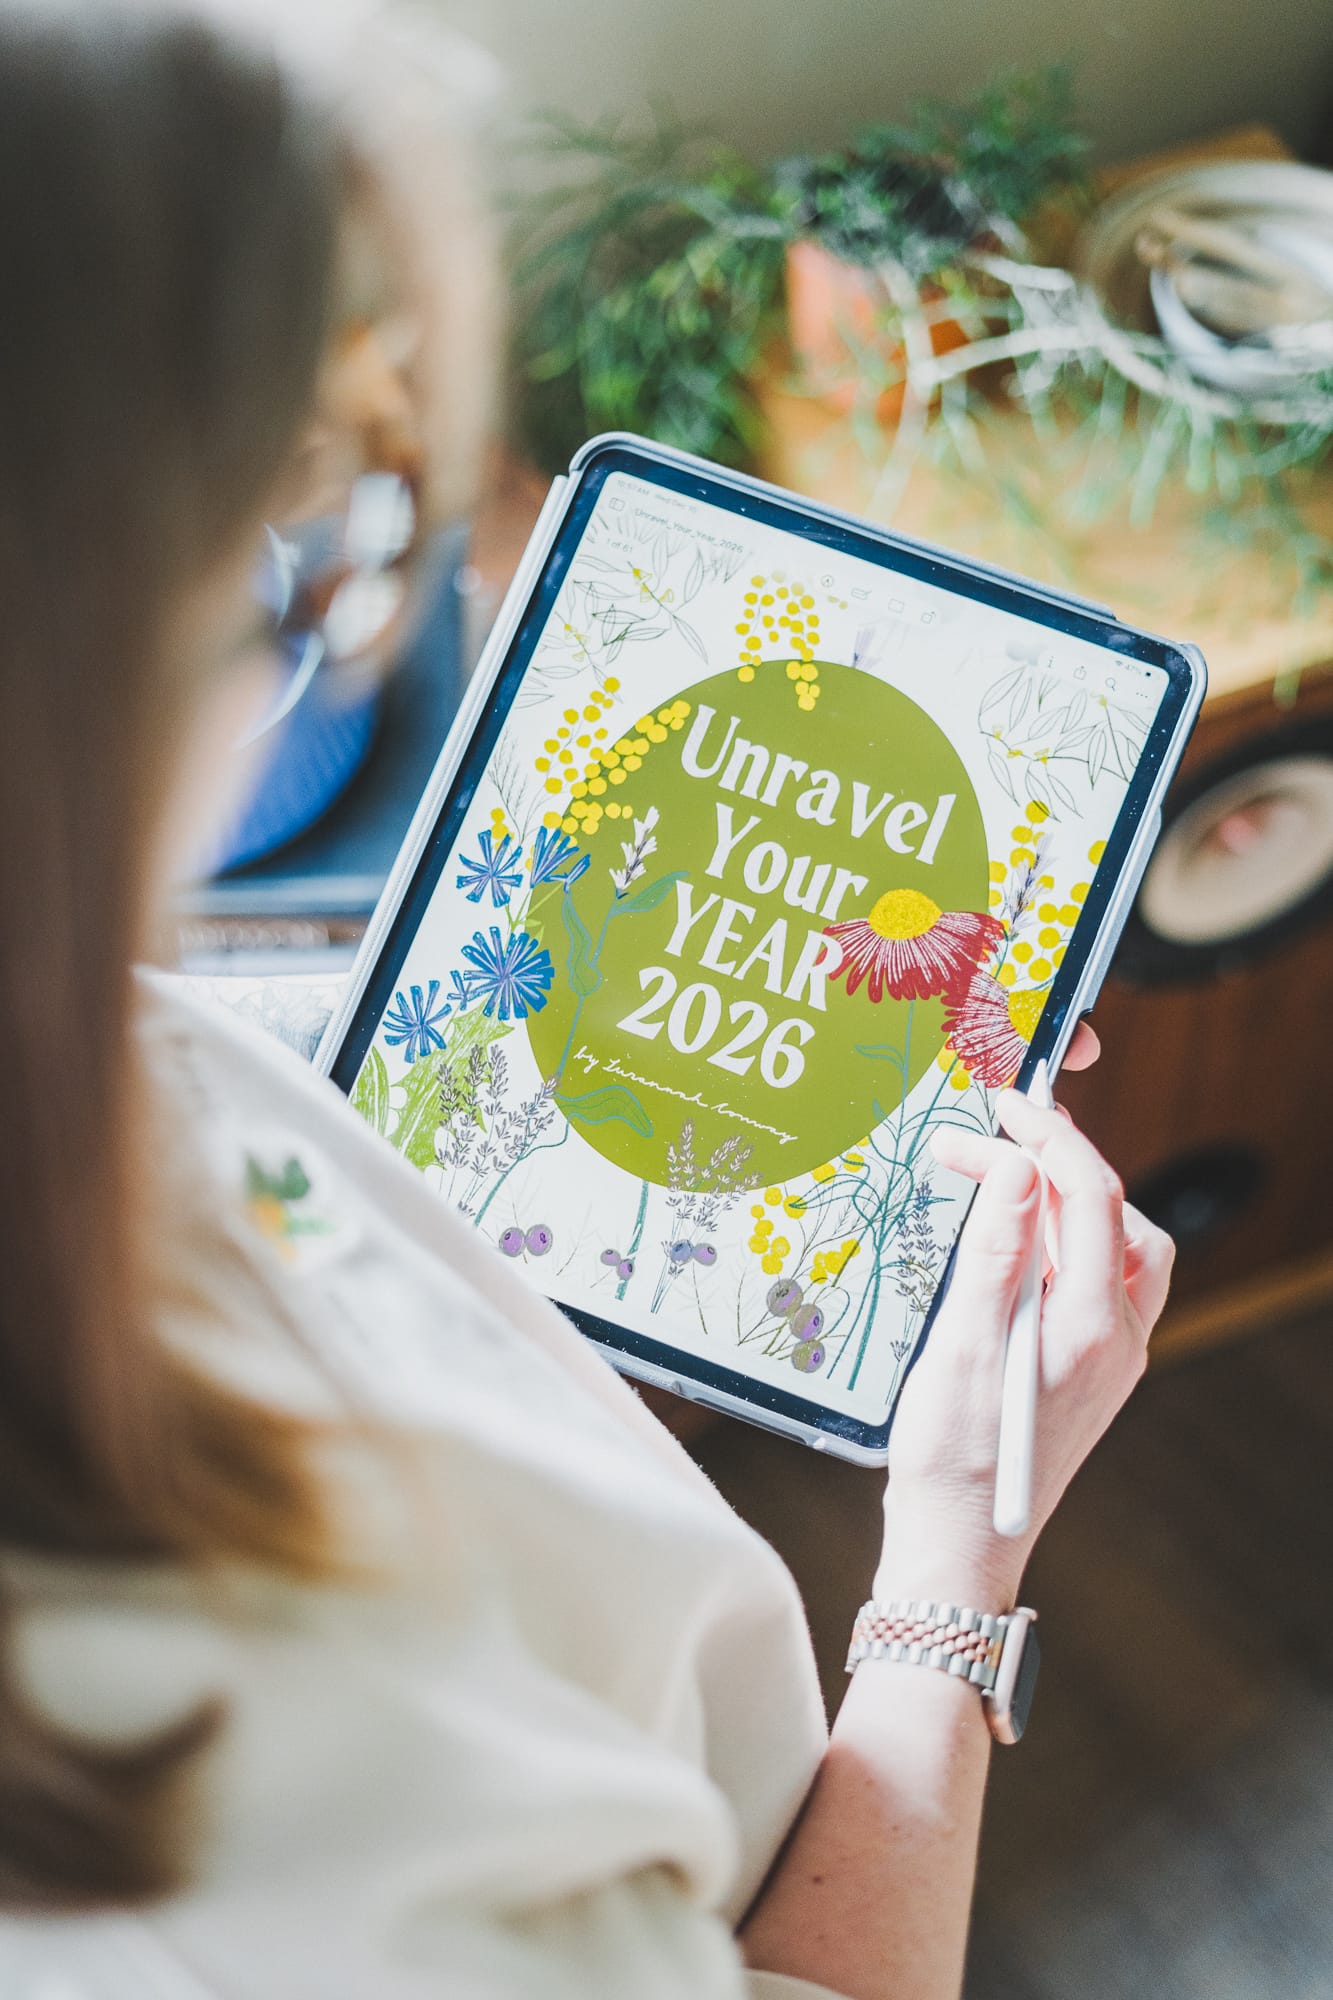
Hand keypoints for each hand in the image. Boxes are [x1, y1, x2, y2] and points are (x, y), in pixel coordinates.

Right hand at [876, 1088, 1172, 1608]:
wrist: (957, 1544)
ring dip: (1064, 1201)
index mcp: (1093, 1327)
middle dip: (1058, 1163)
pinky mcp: (1089, 1370)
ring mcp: (1109, 1356)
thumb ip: (997, 1253)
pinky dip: (1058, 1243)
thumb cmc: (951, 1458)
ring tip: (1001, 1181)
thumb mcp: (962, 1345)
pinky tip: (1011, 1243)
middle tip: (991, 1137)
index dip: (1051, 1139)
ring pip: (1114, 1248)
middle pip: (1114, 1217)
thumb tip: (1020, 1171)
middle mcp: (1117, 1338)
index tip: (1004, 1107)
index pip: (1092, 1198)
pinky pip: (1092, 1283)